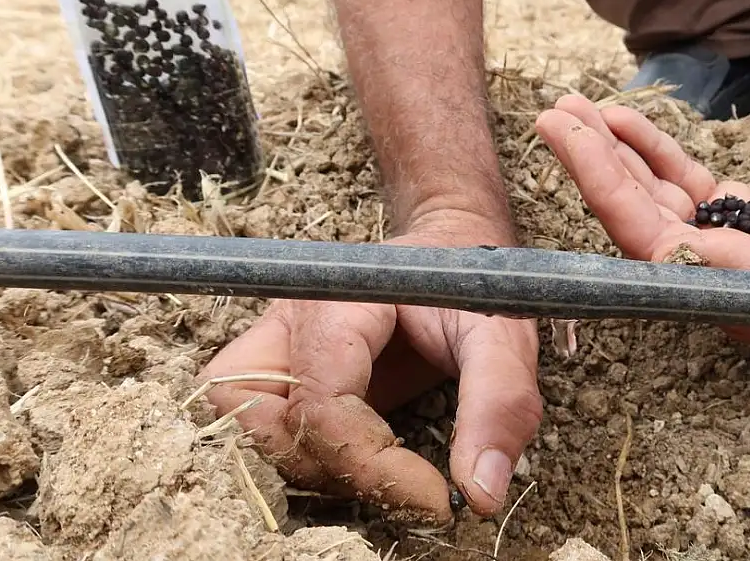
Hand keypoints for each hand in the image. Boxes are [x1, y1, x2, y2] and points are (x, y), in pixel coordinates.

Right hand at [197, 213, 540, 525]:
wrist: (451, 251)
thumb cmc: (472, 286)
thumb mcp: (502, 336)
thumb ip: (499, 406)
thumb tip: (482, 494)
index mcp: (336, 301)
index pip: (320, 405)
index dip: (373, 466)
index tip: (438, 499)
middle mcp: (289, 321)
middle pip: (264, 423)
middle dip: (337, 469)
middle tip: (410, 484)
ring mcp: (277, 345)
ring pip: (246, 429)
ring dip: (313, 467)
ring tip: (387, 470)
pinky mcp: (282, 370)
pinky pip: (261, 427)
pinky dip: (306, 456)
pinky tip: (365, 457)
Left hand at [534, 94, 749, 339]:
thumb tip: (672, 258)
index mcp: (733, 299)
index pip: (649, 244)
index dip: (605, 189)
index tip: (570, 138)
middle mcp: (718, 277)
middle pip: (636, 217)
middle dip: (593, 164)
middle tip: (554, 112)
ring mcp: (724, 242)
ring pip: (651, 196)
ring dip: (612, 152)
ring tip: (573, 107)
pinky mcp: (737, 214)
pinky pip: (681, 181)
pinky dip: (651, 150)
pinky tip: (622, 120)